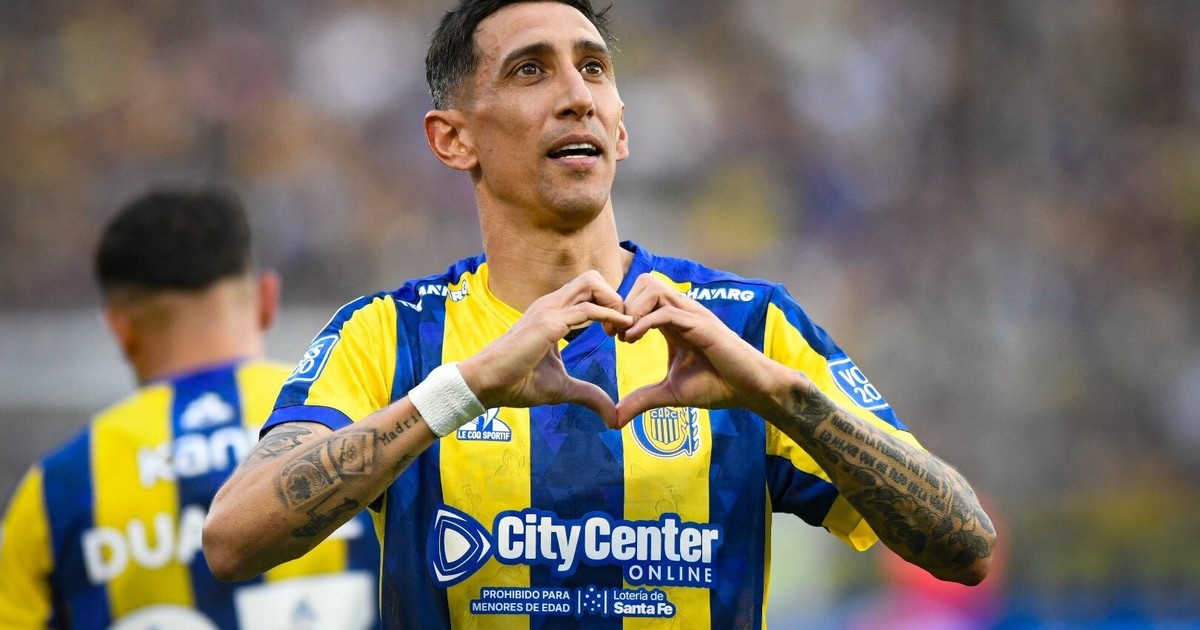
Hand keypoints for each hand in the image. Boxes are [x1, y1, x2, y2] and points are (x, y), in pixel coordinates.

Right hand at [458, 271, 632, 425]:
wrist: (487, 384)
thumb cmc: (518, 383)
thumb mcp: (563, 388)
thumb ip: (589, 395)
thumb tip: (612, 415)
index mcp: (553, 313)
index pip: (588, 292)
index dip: (609, 307)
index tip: (617, 333)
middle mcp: (551, 305)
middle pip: (593, 278)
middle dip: (615, 297)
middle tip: (622, 327)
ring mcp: (548, 309)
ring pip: (592, 283)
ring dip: (614, 302)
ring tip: (621, 329)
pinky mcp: (548, 322)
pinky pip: (587, 308)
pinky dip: (609, 315)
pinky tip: (618, 331)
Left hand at [613, 274, 798, 427]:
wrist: (749, 390)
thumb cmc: (716, 386)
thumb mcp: (671, 394)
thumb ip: (642, 400)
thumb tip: (615, 420)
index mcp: (674, 321)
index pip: (641, 295)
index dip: (621, 311)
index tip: (609, 336)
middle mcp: (682, 312)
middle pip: (645, 282)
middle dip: (623, 304)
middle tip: (614, 334)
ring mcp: (693, 315)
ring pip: (654, 289)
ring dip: (633, 309)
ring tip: (625, 338)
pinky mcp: (702, 326)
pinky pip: (667, 311)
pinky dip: (645, 322)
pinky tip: (633, 341)